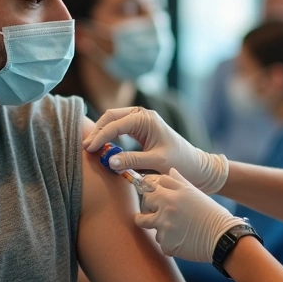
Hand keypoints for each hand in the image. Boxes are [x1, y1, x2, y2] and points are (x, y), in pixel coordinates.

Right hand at [83, 107, 228, 193]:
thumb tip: (108, 160)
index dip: (100, 136)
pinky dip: (109, 135)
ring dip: (101, 132)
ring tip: (90, 147)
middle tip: (85, 147)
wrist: (197, 166)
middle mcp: (143, 115)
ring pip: (113, 120)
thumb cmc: (180, 162)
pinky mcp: (140, 129)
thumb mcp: (156, 162)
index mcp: (146, 119)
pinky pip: (119, 128)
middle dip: (97, 131)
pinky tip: (101, 146)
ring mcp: (141, 121)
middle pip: (111, 117)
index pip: (116, 124)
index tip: (89, 149)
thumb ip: (131, 160)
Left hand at [135, 169, 245, 262]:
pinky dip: (171, 243)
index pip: (147, 193)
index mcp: (169, 196)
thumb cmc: (210, 212)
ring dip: (162, 231)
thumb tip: (169, 171)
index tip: (155, 202)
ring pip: (153, 230)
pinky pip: (163, 244)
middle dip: (150, 216)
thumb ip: (178, 181)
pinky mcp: (167, 246)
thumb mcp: (194, 192)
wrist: (222, 236)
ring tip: (180, 229)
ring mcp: (165, 229)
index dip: (151, 198)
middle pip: (143, 214)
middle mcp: (164, 211)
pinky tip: (184, 240)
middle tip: (164, 218)